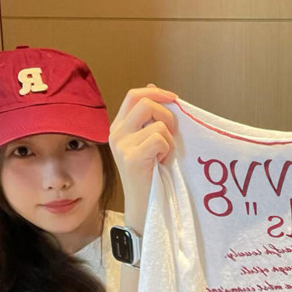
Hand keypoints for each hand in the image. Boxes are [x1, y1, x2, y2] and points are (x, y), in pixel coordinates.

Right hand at [109, 84, 178, 231]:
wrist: (144, 203)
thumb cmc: (151, 172)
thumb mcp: (149, 140)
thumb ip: (150, 117)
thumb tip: (154, 88)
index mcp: (119, 126)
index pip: (134, 95)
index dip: (156, 93)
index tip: (174, 99)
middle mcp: (117, 133)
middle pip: (146, 103)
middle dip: (168, 115)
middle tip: (173, 134)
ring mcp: (122, 145)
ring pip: (157, 124)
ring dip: (169, 140)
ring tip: (164, 155)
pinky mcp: (131, 157)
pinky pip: (159, 139)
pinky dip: (167, 151)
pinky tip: (160, 162)